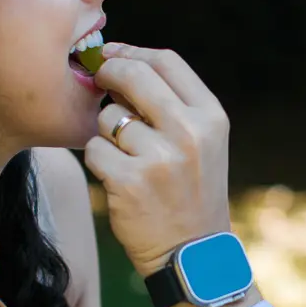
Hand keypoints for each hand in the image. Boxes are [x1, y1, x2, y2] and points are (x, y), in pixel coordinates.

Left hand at [83, 45, 231, 277]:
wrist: (193, 254)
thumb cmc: (191, 193)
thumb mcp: (203, 143)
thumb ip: (173, 104)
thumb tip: (121, 60)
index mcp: (211, 117)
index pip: (166, 61)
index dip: (133, 52)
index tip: (113, 54)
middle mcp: (189, 133)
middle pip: (133, 76)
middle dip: (108, 73)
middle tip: (99, 80)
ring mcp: (159, 157)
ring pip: (108, 117)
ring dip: (107, 133)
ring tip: (128, 158)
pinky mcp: (128, 181)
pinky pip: (94, 149)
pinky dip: (99, 162)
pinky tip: (118, 179)